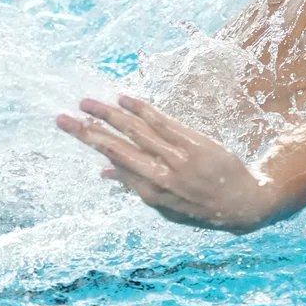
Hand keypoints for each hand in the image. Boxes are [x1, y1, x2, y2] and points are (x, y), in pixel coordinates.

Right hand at [57, 95, 271, 232]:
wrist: (244, 202)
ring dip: (109, 115)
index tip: (71, 127)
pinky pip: (163, 123)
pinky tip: (124, 99)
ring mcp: (178, 159)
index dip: (91, 144)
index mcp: (150, 192)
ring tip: (86, 103)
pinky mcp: (195, 144)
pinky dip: (142, 110)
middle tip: (62, 118)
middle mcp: (160, 176)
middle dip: (87, 132)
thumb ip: (136, 186)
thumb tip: (104, 171)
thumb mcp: (166, 205)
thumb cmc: (202, 203)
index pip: (115, 163)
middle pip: (117, 148)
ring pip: (136, 132)